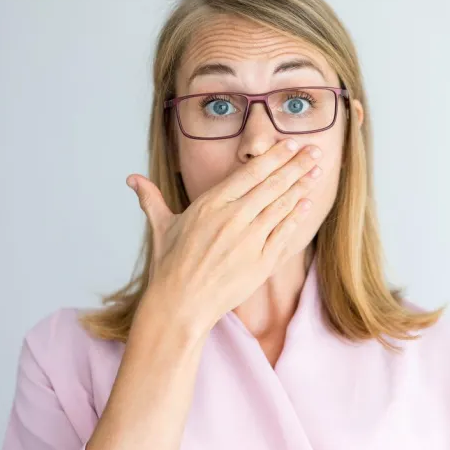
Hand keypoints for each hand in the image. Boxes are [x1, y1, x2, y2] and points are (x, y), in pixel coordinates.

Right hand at [126, 138, 322, 333]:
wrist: (180, 305)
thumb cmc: (170, 266)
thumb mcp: (161, 227)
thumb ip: (152, 198)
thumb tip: (132, 179)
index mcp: (211, 204)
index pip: (250, 173)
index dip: (274, 157)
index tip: (290, 144)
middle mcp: (233, 218)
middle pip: (272, 184)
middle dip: (297, 165)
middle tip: (315, 150)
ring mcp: (249, 240)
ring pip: (281, 206)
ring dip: (302, 186)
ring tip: (318, 171)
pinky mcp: (261, 262)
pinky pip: (283, 233)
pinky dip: (296, 217)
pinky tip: (307, 203)